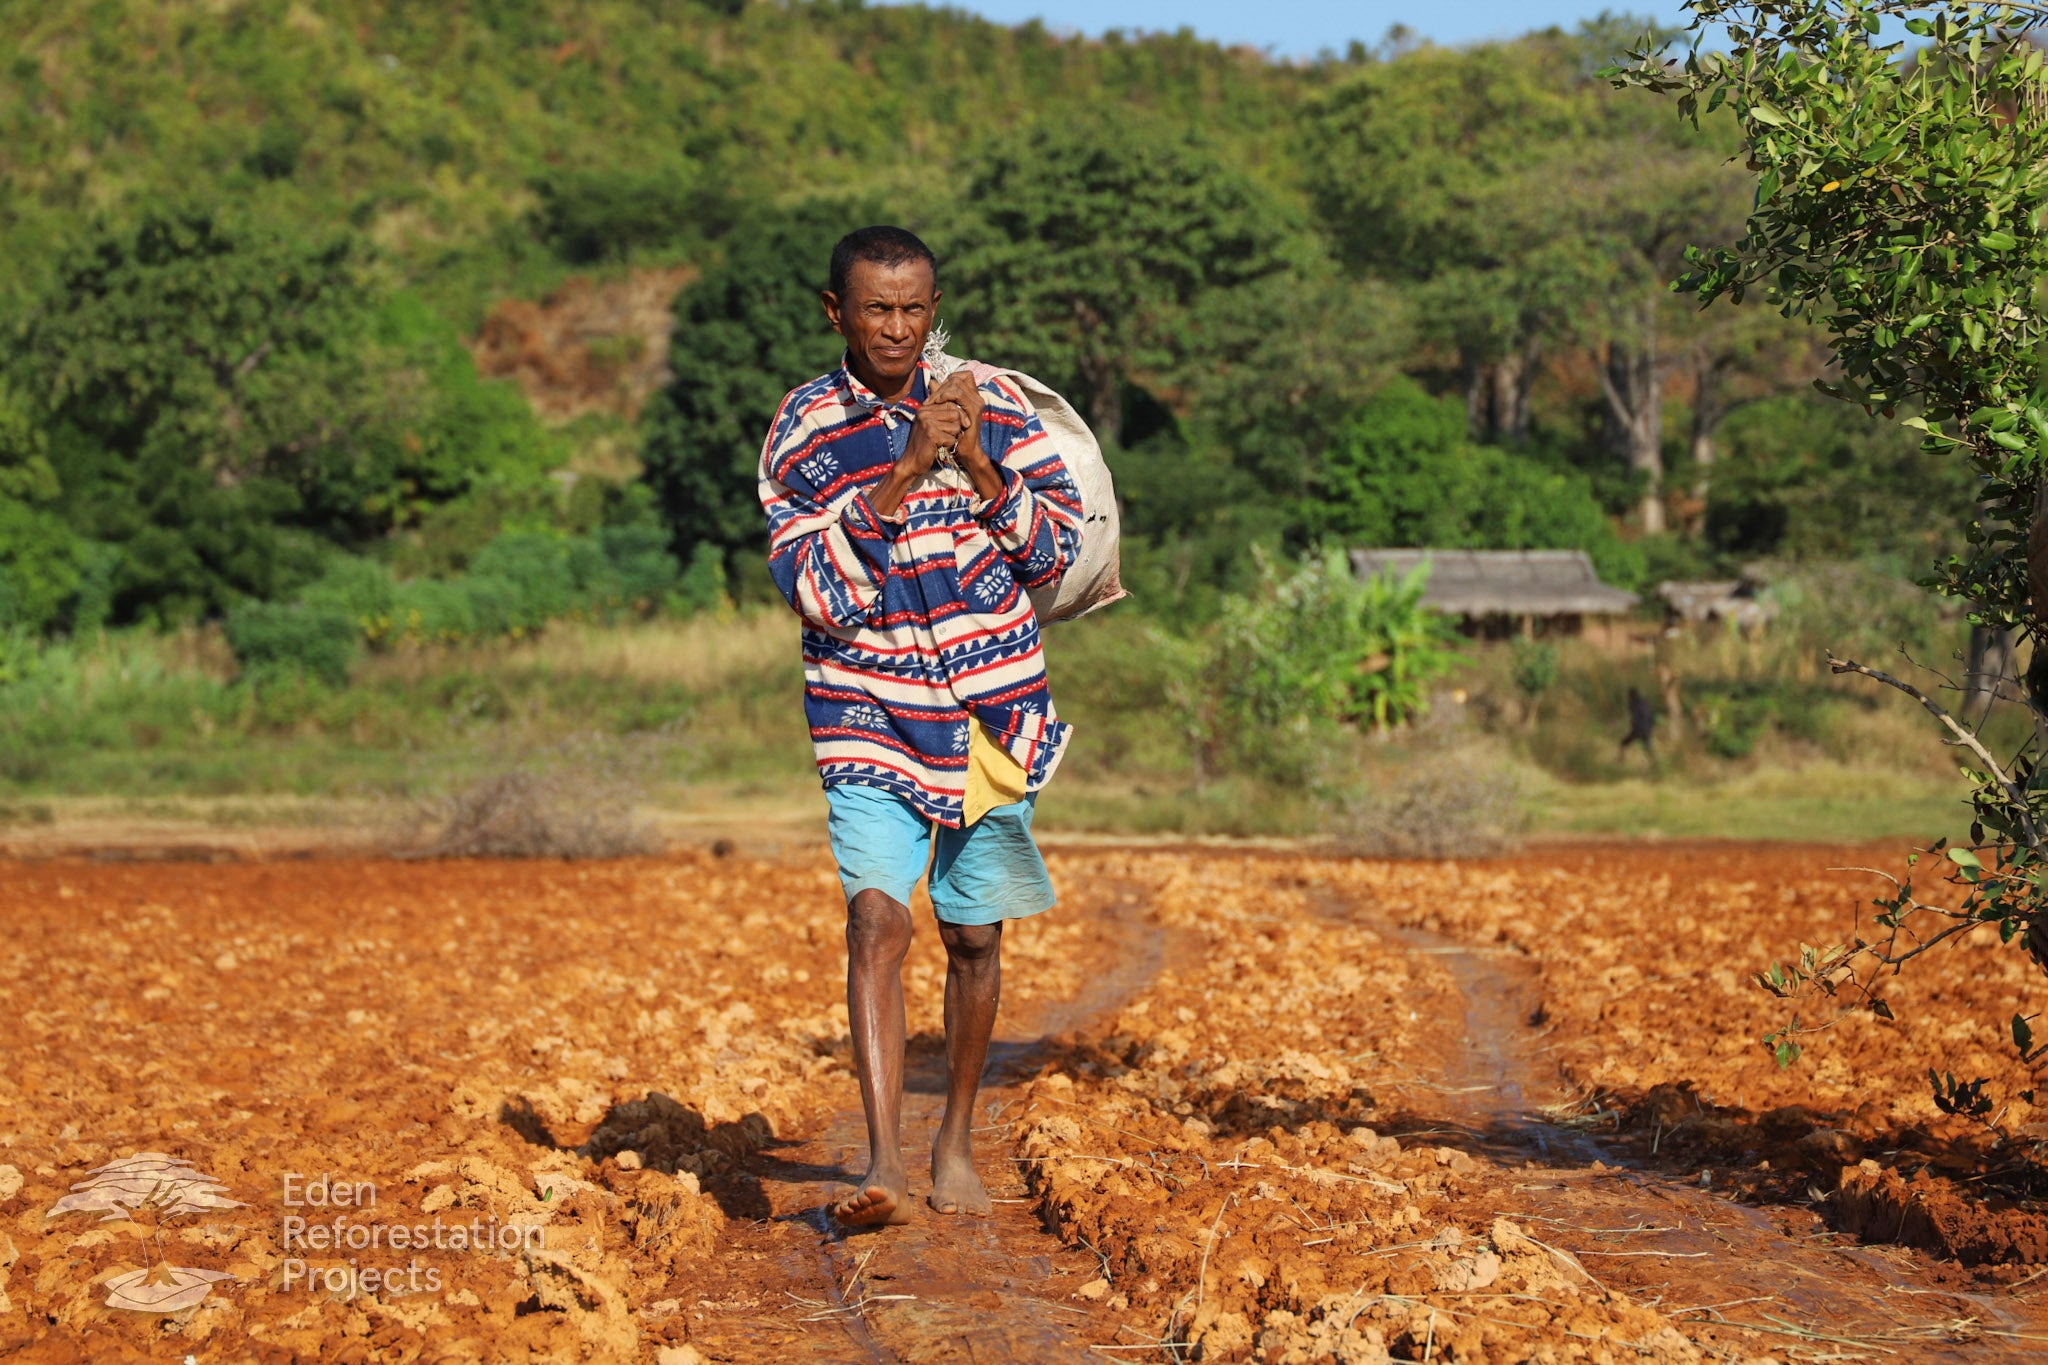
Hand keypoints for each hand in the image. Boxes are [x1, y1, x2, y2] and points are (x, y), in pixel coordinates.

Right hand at [901, 387, 972, 474]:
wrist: (911, 462)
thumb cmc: (925, 444)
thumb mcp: (932, 426)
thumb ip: (942, 415)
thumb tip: (963, 407)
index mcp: (924, 408)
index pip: (951, 404)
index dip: (960, 415)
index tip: (963, 424)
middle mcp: (924, 413)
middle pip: (955, 414)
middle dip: (956, 427)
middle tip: (947, 436)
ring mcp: (927, 422)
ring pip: (955, 426)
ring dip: (952, 437)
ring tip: (942, 441)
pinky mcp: (931, 434)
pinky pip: (951, 439)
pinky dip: (949, 446)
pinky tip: (939, 447)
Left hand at [928, 372, 1003, 502]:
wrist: (965, 450)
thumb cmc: (955, 433)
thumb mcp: (946, 411)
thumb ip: (941, 396)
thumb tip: (932, 381)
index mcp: (972, 396)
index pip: (962, 376)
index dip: (948, 380)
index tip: (937, 393)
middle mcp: (976, 397)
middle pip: (957, 378)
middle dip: (940, 387)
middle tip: (930, 399)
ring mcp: (977, 403)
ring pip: (956, 383)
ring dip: (941, 391)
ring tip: (932, 402)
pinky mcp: (974, 410)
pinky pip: (958, 394)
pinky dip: (945, 395)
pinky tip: (938, 403)